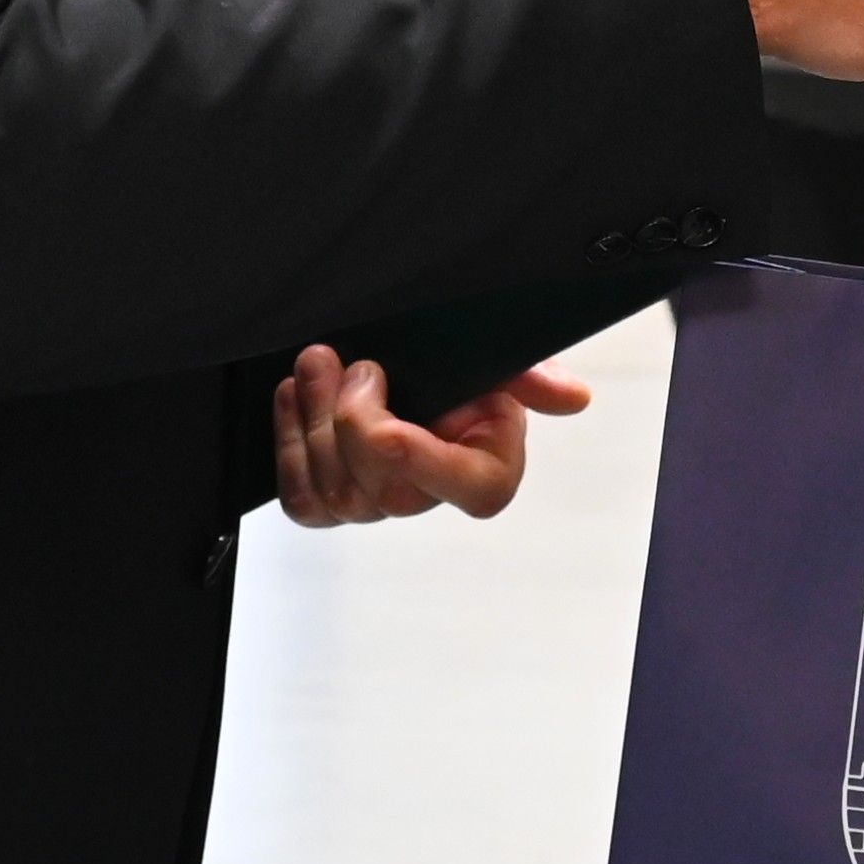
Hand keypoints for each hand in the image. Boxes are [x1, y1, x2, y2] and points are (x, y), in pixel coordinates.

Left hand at [267, 347, 584, 526]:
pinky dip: (289, 446)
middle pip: (383, 493)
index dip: (412, 450)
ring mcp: (378, 503)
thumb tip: (574, 396)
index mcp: (485, 472)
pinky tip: (294, 399)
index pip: (465, 491)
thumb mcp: (498, 360)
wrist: (408, 363)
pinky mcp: (335, 501)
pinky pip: (305, 503)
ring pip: (337, 495)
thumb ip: (532, 377)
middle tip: (339, 360)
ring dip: (313, 423)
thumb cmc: (458, 367)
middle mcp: (431, 496)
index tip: (380, 390)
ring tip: (315, 365)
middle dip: (347, 419)